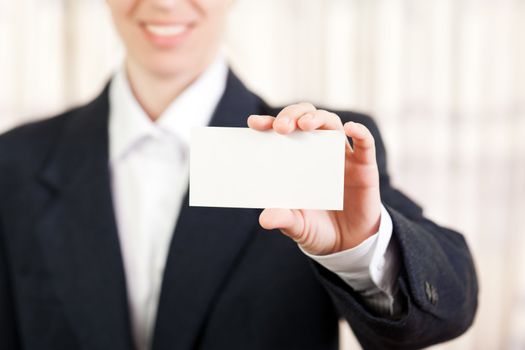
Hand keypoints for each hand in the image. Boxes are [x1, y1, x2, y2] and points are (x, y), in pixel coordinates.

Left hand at [247, 103, 381, 254]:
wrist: (347, 245)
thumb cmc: (316, 228)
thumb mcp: (296, 226)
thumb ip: (283, 219)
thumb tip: (265, 219)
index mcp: (296, 159)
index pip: (282, 132)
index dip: (268, 123)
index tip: (254, 123)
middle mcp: (317, 151)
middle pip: (306, 117)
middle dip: (292, 115)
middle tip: (281, 127)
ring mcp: (341, 156)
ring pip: (331, 123)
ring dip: (317, 118)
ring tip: (305, 124)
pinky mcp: (364, 167)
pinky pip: (365, 144)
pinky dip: (360, 132)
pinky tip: (351, 128)